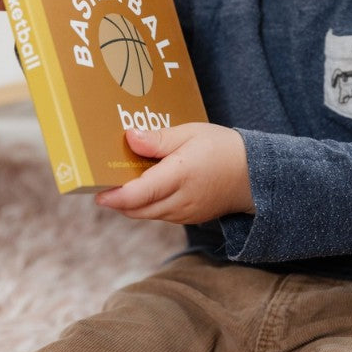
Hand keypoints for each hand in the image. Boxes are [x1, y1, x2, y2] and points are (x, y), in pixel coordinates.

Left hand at [95, 123, 252, 223]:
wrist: (254, 174)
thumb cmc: (222, 148)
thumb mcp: (191, 133)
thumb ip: (158, 139)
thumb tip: (129, 138)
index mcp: (180, 175)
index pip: (139, 194)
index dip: (115, 196)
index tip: (96, 192)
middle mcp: (181, 200)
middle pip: (137, 209)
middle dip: (117, 200)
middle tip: (101, 184)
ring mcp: (185, 213)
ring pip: (147, 214)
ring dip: (131, 203)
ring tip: (120, 183)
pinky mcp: (189, 218)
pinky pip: (159, 215)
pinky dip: (146, 205)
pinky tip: (144, 187)